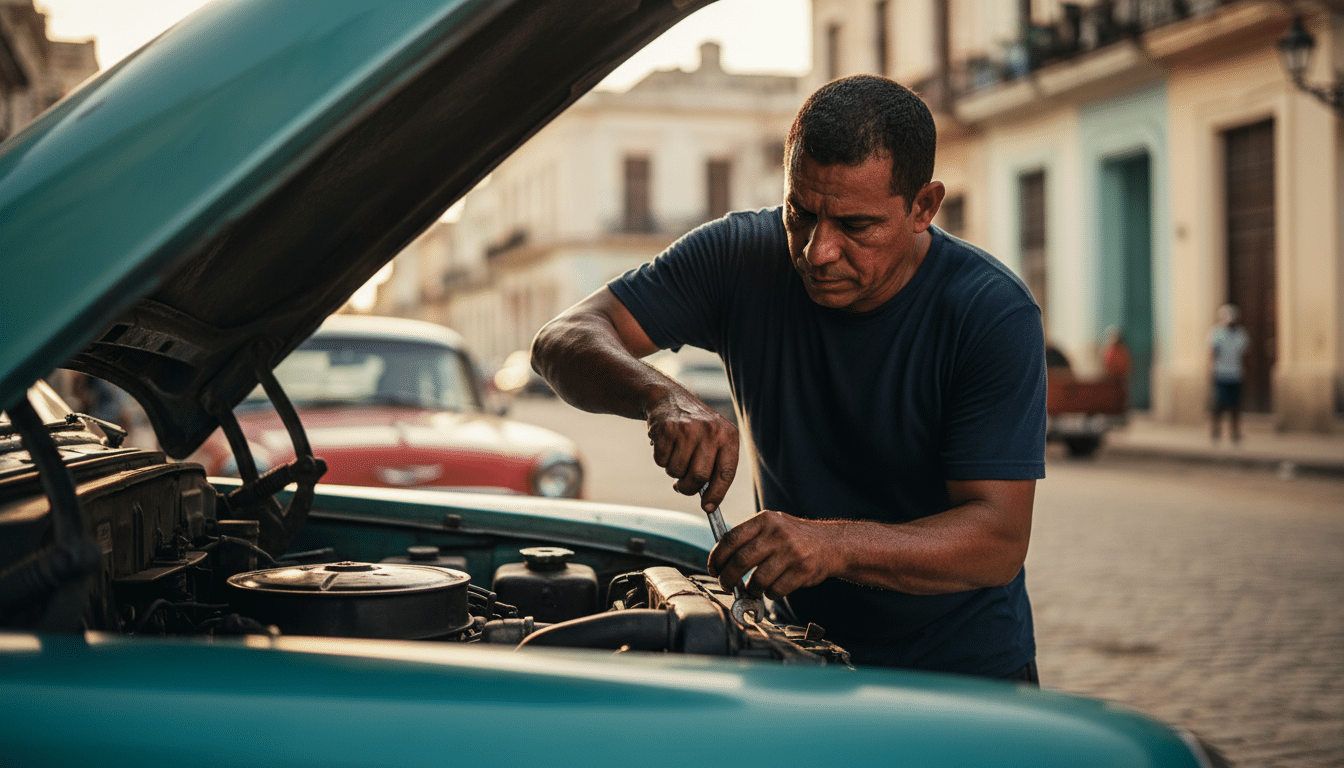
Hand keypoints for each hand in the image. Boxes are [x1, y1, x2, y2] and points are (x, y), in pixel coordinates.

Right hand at [645, 386, 737, 511]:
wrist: (669, 399)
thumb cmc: (694, 429)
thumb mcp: (713, 440)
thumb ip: (713, 467)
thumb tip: (707, 502)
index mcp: (728, 436)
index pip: (726, 473)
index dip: (717, 494)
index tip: (708, 507)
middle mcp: (711, 431)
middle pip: (700, 476)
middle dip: (688, 487)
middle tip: (682, 486)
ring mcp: (688, 429)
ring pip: (677, 471)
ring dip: (673, 470)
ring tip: (676, 454)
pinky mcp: (667, 428)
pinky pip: (661, 461)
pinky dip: (661, 459)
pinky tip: (666, 445)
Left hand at [707, 510, 839, 599]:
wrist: (832, 544)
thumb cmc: (796, 537)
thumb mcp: (773, 525)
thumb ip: (750, 537)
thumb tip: (721, 558)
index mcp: (765, 520)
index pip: (731, 538)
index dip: (717, 557)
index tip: (714, 568)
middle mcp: (777, 534)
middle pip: (740, 561)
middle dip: (728, 578)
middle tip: (726, 585)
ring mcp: (791, 552)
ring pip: (757, 580)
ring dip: (751, 589)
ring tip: (753, 588)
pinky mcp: (802, 571)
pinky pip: (775, 590)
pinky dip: (770, 594)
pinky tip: (774, 587)